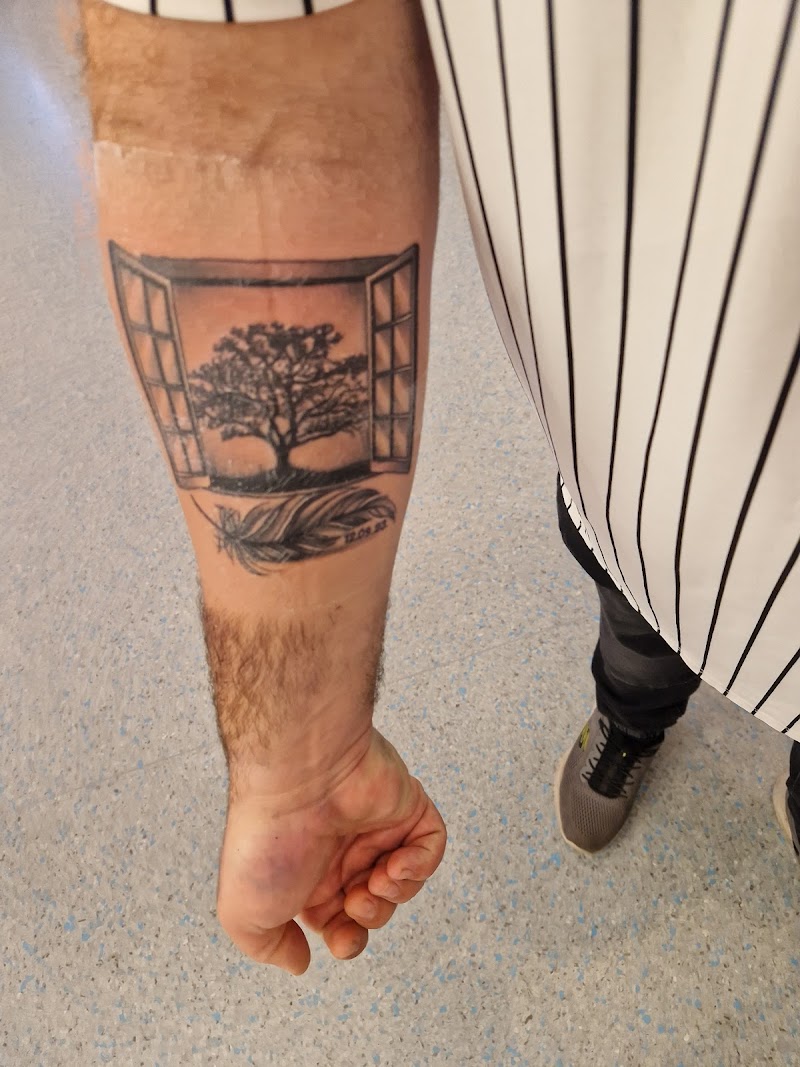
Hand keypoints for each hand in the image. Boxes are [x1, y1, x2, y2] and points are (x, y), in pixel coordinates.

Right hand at [215, 729, 446, 972]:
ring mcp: (376, 827)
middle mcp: (342, 851)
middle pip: (376, 903)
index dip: (348, 940)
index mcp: (307, 875)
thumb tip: (299, 963)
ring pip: (406, 879)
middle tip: (357, 902)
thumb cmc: (269, 840)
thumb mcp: (244, 914)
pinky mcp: (405, 805)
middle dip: (371, 917)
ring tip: (375, 880)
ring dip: (396, 894)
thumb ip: (268, 947)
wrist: (298, 778)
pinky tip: (397, 864)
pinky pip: (431, 843)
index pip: (340, 920)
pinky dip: (422, 864)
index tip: (341, 938)